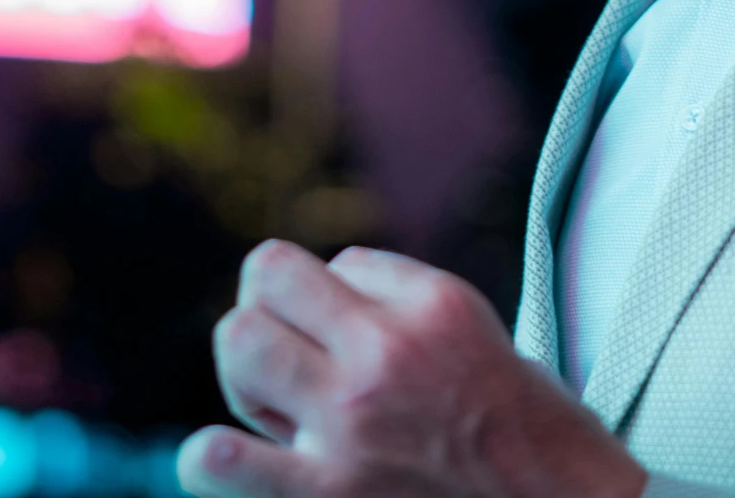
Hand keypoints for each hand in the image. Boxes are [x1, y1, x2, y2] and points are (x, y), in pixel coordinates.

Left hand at [178, 239, 645, 497]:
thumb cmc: (522, 431)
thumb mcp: (474, 332)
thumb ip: (398, 301)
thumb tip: (318, 289)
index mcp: (432, 305)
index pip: (336, 261)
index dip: (338, 298)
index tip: (359, 337)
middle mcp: (387, 353)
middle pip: (267, 277)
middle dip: (270, 311)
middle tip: (296, 361)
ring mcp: (350, 427)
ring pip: (238, 342)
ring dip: (245, 371)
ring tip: (276, 407)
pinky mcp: (327, 497)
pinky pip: (221, 459)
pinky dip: (212, 457)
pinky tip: (232, 459)